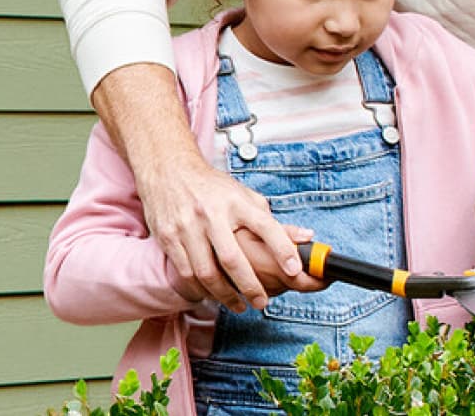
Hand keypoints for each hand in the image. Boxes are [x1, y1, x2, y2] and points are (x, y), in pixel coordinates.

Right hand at [138, 153, 320, 310]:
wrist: (167, 169)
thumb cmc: (211, 187)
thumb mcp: (243, 195)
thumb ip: (271, 219)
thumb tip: (307, 236)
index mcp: (235, 201)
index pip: (265, 226)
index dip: (282, 249)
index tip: (295, 271)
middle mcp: (211, 214)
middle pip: (233, 259)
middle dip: (250, 286)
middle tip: (262, 302)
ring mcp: (187, 226)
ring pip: (207, 272)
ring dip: (225, 295)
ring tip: (238, 305)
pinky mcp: (169, 237)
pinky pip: (186, 273)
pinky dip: (201, 289)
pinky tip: (212, 294)